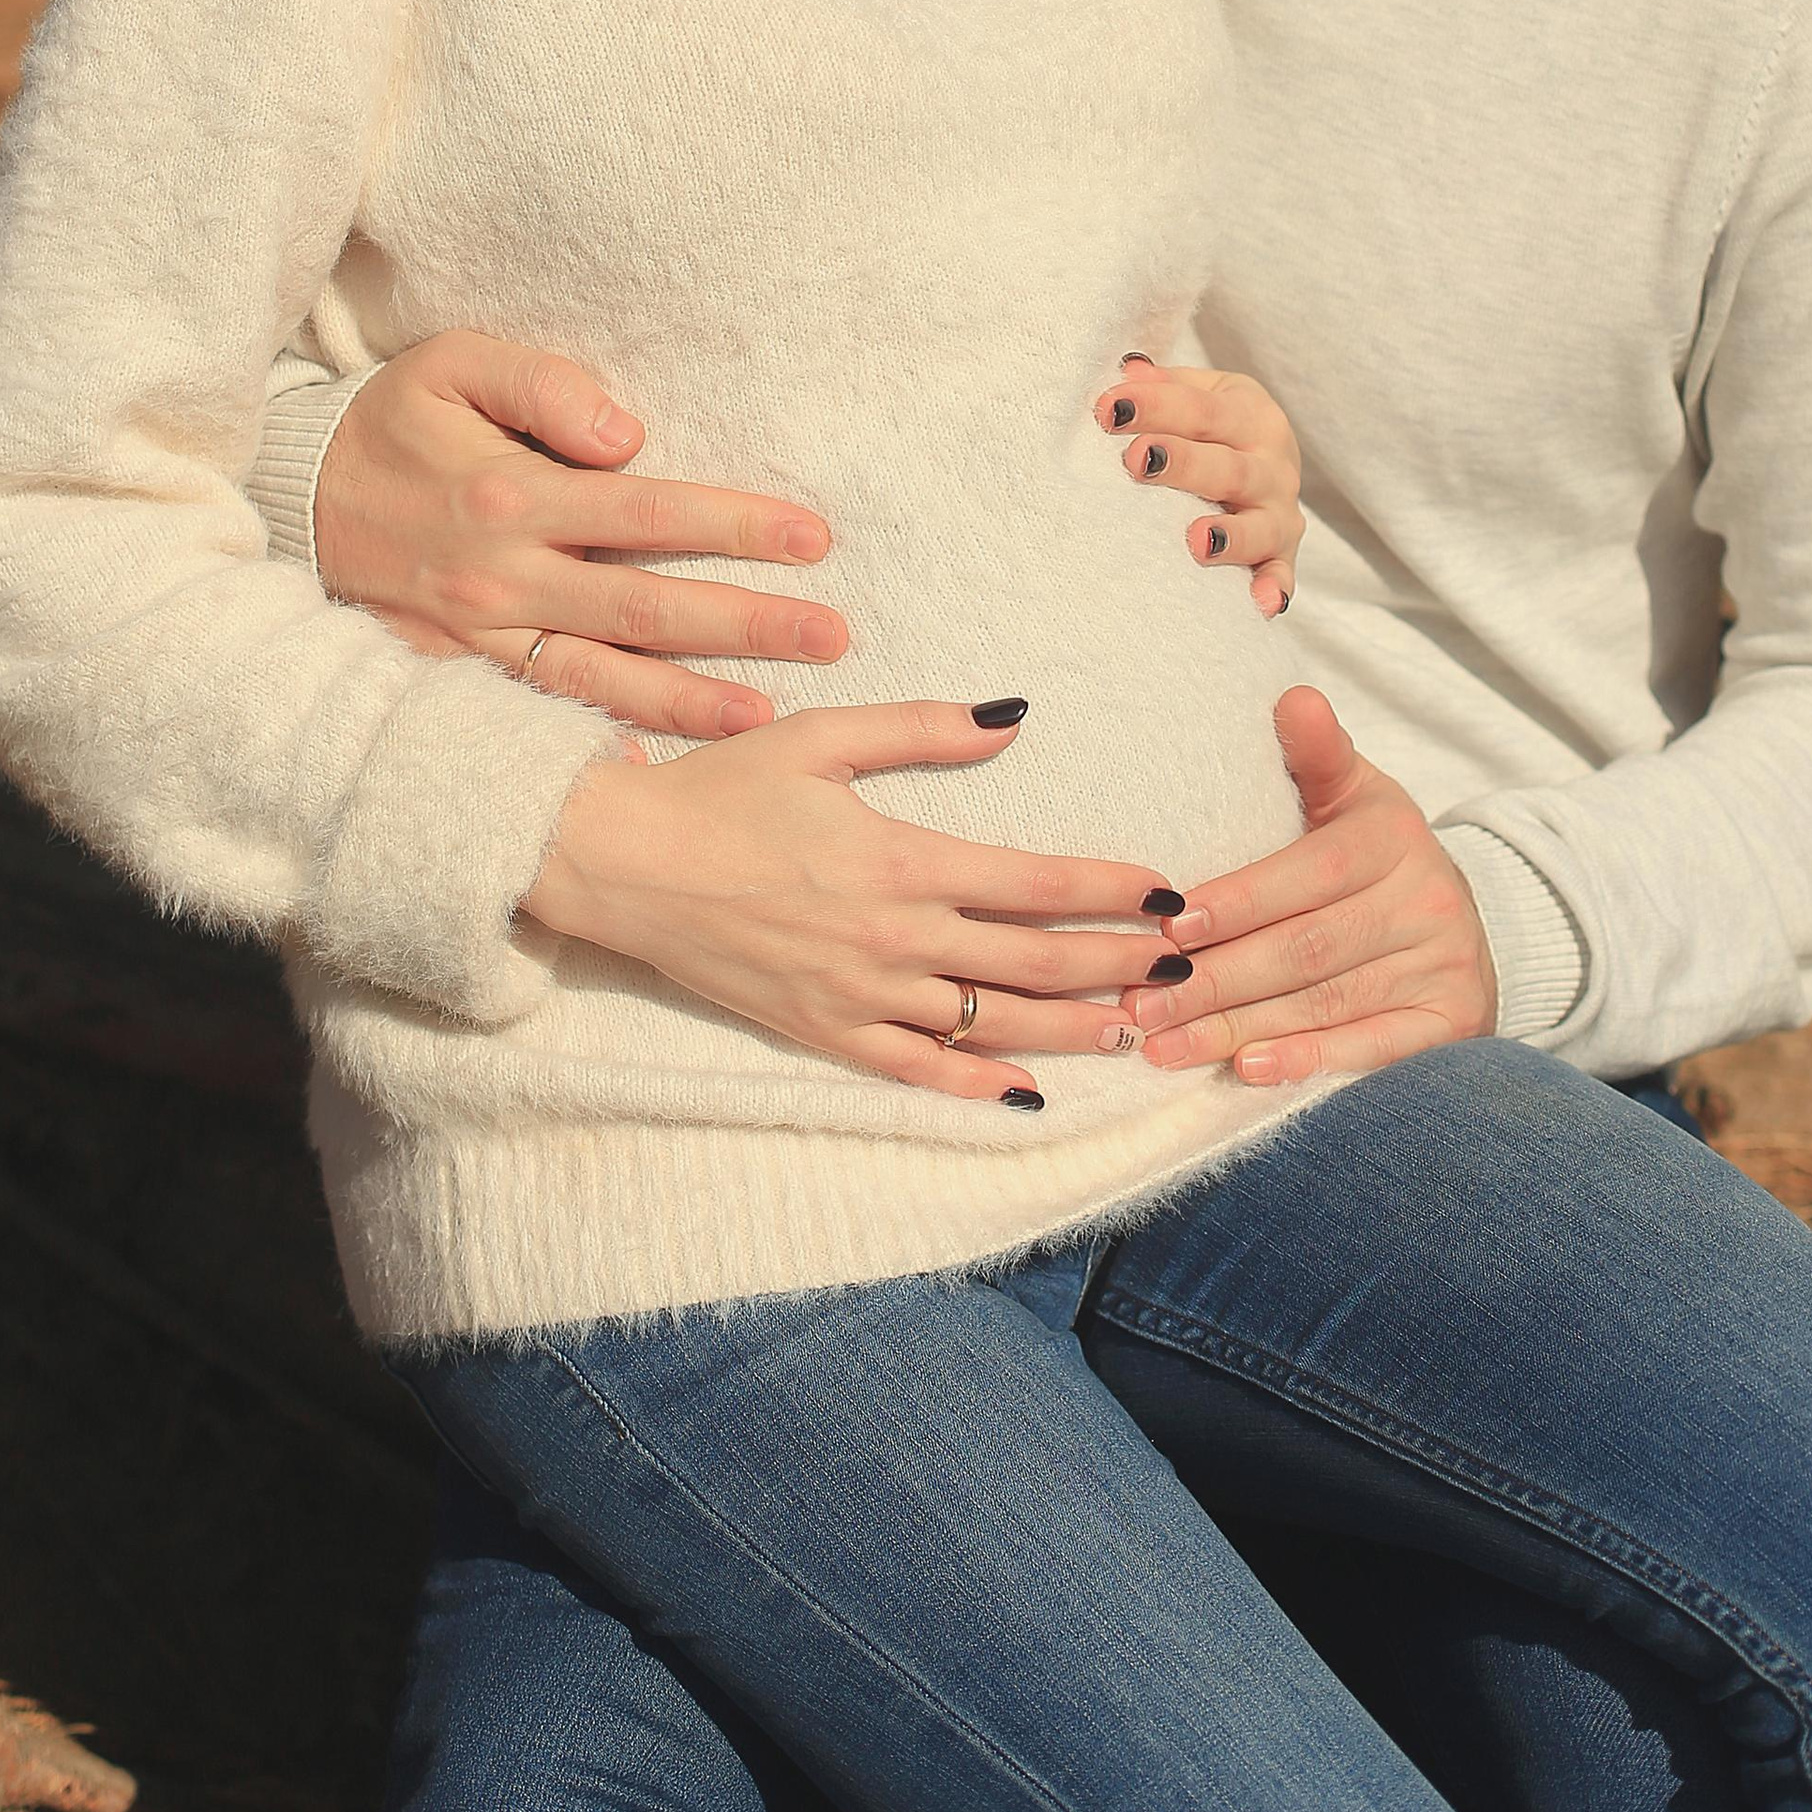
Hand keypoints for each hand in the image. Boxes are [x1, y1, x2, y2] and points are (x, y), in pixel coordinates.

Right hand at [314, 331, 850, 739]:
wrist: (291, 501)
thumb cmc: (393, 421)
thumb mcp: (453, 365)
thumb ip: (543, 385)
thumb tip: (627, 434)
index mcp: (510, 495)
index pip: (647, 511)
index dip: (734, 525)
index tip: (811, 538)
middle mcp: (500, 578)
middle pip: (644, 607)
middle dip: (744, 623)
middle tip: (832, 634)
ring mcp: (478, 641)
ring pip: (601, 678)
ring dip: (689, 700)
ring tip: (771, 715)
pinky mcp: (457, 678)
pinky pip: (541, 717)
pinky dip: (601, 744)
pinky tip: (663, 766)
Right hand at [524, 699, 1184, 1101]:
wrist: (626, 866)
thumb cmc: (723, 789)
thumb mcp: (825, 737)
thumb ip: (925, 729)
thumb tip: (1014, 717)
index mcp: (902, 861)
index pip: (1036, 886)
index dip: (1112, 893)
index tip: (1170, 895)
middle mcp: (893, 939)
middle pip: (1033, 963)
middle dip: (1119, 967)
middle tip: (1184, 968)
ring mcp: (860, 997)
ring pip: (990, 1026)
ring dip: (1072, 1031)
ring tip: (1137, 1030)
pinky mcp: (824, 1034)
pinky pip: (917, 1073)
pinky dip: (977, 1088)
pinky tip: (1029, 1094)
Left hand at [1093, 356, 1304, 615]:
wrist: (1271, 461)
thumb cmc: (1216, 427)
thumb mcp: (1201, 395)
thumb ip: (1165, 387)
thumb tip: (1127, 371)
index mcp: (1249, 414)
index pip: (1201, 409)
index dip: (1155, 406)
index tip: (1108, 408)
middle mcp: (1272, 464)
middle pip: (1228, 466)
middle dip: (1184, 463)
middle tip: (1137, 461)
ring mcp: (1280, 513)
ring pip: (1260, 525)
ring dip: (1231, 535)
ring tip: (1198, 540)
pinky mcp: (1283, 556)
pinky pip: (1282, 575)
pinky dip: (1275, 589)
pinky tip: (1263, 605)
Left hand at [1126, 688, 1496, 1083]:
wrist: (1465, 921)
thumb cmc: (1377, 856)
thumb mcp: (1355, 795)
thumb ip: (1317, 755)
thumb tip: (1292, 698)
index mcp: (1394, 836)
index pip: (1309, 873)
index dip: (1239, 901)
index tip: (1170, 927)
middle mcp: (1427, 901)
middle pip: (1307, 948)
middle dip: (1216, 981)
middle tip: (1140, 1005)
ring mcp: (1445, 967)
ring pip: (1325, 1004)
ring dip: (1237, 1029)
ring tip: (1163, 1045)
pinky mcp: (1455, 1024)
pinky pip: (1373, 1049)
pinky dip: (1308, 1061)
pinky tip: (1248, 1070)